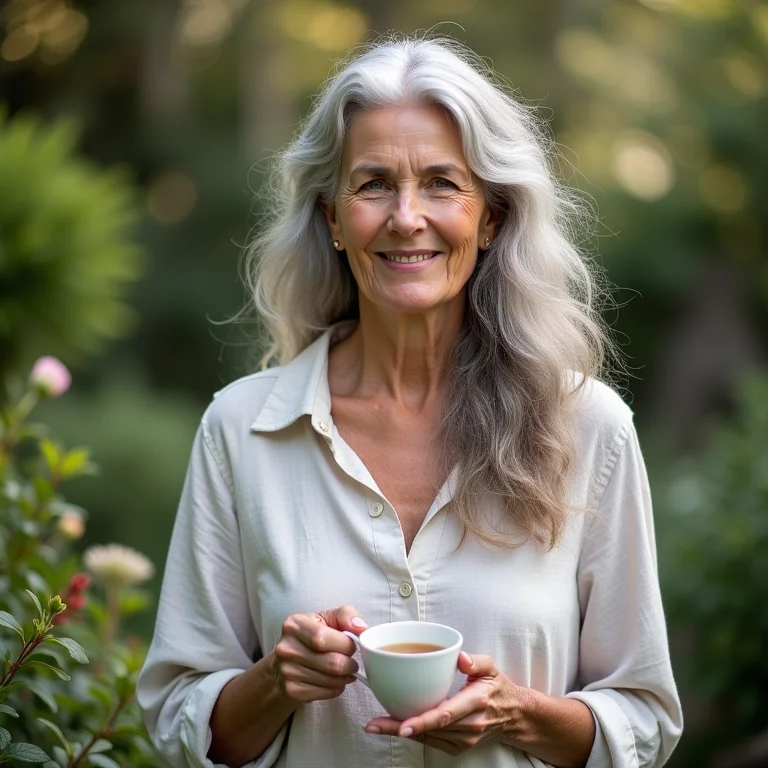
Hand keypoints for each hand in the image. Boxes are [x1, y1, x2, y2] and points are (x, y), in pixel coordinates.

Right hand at [272, 605, 366, 704]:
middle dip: (349, 663)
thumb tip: (362, 628)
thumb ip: (346, 616)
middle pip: (330, 662)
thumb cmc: (312, 635)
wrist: (287, 659)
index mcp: (294, 625)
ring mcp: (287, 671)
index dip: (344, 644)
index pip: (322, 638)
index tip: (352, 644)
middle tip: (352, 662)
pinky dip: (337, 688)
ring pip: (330, 680)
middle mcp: (287, 648)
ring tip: (345, 670)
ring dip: (345, 677)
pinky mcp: (292, 690)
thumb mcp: (327, 617)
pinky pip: (325, 693)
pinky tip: (335, 680)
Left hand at [364, 651, 528, 756]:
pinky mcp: (459, 747)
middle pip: (431, 729)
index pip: (445, 714)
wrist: (514, 716)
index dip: (422, 721)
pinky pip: (432, 742)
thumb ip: (476, 660)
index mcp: (476, 702)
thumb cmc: (497, 687)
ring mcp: (464, 740)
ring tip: (377, 725)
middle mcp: (470, 725)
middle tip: (374, 724)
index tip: (401, 725)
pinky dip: (414, 735)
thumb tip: (460, 657)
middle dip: (399, 728)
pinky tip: (396, 727)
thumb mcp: (491, 667)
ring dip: (401, 732)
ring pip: (428, 738)